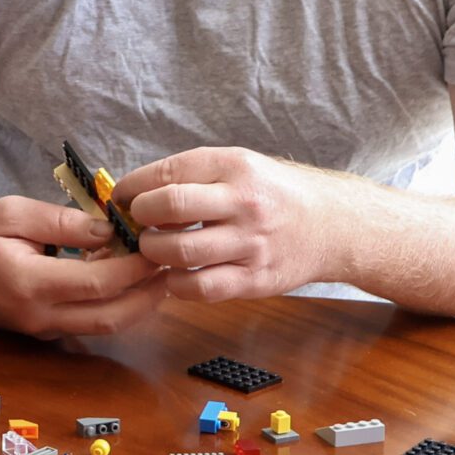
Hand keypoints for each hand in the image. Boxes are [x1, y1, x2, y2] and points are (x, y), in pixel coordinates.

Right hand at [0, 196, 168, 338]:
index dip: (135, 266)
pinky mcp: (45, 332)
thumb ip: (62, 221)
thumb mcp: (12, 212)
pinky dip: (117, 306)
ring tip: (160, 275)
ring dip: (139, 304)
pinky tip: (128, 282)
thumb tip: (108, 231)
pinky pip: (90, 324)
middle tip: (172, 265)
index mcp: (29, 284)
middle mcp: (39, 317)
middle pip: (112, 316)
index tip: (157, 244)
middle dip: (148, 293)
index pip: (98, 283)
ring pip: (106, 326)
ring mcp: (42, 330)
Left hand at [112, 146, 322, 300]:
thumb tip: (134, 193)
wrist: (333, 225)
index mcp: (233, 166)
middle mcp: (244, 202)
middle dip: (140, 217)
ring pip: (181, 251)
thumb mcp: (238, 166)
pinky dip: (177, 284)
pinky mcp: (256, 279)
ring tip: (154, 250)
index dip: (132, 186)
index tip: (121, 197)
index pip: (167, 173)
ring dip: (154, 252)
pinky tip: (175, 276)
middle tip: (137, 224)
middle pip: (170, 207)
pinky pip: (202, 287)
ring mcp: (252, 243)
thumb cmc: (273, 194)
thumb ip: (192, 177)